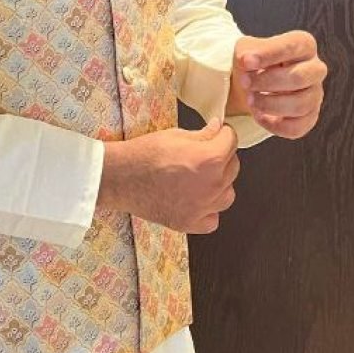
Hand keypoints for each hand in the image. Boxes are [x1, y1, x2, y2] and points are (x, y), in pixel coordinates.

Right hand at [98, 117, 239, 233]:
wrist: (120, 177)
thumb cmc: (144, 154)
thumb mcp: (176, 135)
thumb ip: (203, 134)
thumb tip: (217, 129)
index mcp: (211, 159)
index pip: (232, 140)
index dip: (223, 133)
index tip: (217, 133)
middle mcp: (212, 185)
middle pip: (233, 167)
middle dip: (222, 157)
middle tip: (204, 153)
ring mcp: (203, 207)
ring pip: (227, 194)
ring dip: (219, 184)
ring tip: (200, 178)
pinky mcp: (190, 223)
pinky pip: (213, 219)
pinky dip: (208, 211)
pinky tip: (195, 200)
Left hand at [229, 30, 326, 138]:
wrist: (252, 83)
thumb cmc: (255, 63)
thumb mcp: (247, 49)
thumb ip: (247, 51)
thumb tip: (245, 59)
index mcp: (303, 45)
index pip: (294, 46)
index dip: (269, 54)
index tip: (245, 61)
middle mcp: (315, 69)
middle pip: (299, 78)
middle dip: (267, 82)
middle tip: (244, 82)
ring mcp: (315, 94)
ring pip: (300, 105)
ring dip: (269, 104)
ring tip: (250, 100)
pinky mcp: (310, 117)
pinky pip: (297, 127)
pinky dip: (274, 125)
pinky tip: (258, 116)